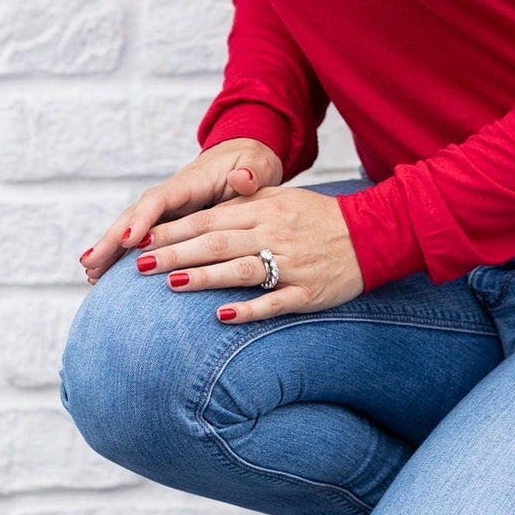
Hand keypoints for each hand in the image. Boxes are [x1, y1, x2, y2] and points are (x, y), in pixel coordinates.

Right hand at [81, 138, 282, 282]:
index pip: (160, 200)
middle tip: (91, 263)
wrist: (245, 159)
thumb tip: (243, 179)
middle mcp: (171, 196)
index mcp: (190, 182)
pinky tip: (104, 275)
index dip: (143, 219)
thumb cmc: (252, 164)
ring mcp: (167, 210)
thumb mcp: (257, 165)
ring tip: (90, 274)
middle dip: (112, 239)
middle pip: (136, 216)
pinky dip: (122, 255)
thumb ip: (251, 174)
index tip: (127, 240)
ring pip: (133, 229)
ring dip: (110, 250)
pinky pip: (143, 239)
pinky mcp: (169, 223)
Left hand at [135, 183, 364, 322]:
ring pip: (239, 271)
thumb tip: (206, 212)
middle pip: (217, 244)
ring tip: (171, 283)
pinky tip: (220, 316)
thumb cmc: (320, 217)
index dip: (175, 231)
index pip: (210, 220)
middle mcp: (274, 235)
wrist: (373, 234)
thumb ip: (246, 202)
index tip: (144, 241)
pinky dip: (247, 309)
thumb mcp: (283, 198)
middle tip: (141, 266)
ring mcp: (290, 265)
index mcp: (265, 211)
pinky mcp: (307, 292)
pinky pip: (273, 302)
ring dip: (204, 278)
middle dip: (176, 254)